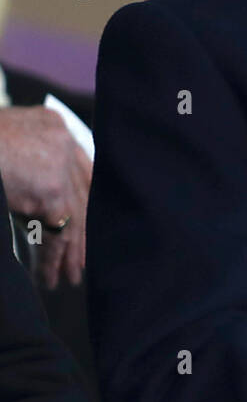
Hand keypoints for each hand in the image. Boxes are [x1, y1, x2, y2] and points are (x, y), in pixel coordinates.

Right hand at [0, 106, 90, 288]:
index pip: (79, 169)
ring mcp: (58, 161)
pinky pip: (58, 230)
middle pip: (82, 193)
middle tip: (80, 262)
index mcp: (50, 124)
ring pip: (74, 215)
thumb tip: (43, 208)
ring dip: (69, 251)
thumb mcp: (5, 147)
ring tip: (68, 277)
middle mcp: (61, 138)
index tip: (83, 229)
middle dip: (81, 231)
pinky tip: (50, 276)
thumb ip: (27, 167)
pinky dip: (53, 256)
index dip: (83, 203)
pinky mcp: (51, 187)